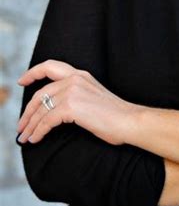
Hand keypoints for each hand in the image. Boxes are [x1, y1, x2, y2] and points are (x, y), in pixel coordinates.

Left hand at [16, 59, 138, 145]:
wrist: (130, 120)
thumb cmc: (116, 115)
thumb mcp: (93, 97)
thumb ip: (76, 96)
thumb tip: (55, 110)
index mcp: (81, 75)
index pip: (51, 66)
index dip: (33, 72)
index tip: (22, 80)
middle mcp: (75, 79)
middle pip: (40, 93)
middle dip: (27, 111)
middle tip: (20, 125)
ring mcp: (72, 92)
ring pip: (41, 109)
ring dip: (30, 125)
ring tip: (25, 137)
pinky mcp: (71, 107)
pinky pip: (46, 121)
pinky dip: (37, 132)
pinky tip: (35, 139)